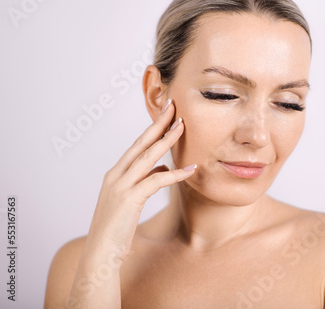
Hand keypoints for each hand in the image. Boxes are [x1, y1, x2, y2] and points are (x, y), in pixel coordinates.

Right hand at [86, 99, 195, 260]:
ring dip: (166, 140)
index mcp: (115, 173)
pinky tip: (191, 170)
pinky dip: (174, 174)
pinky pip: (156, 181)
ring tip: (182, 126)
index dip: (152, 128)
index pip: (137, 144)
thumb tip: (163, 166)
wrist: (100, 253)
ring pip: (147, 157)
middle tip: (173, 105)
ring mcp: (121, 186)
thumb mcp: (130, 200)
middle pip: (140, 143)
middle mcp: (116, 175)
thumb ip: (145, 181)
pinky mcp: (129, 200)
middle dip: (158, 123)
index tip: (166, 112)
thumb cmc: (117, 228)